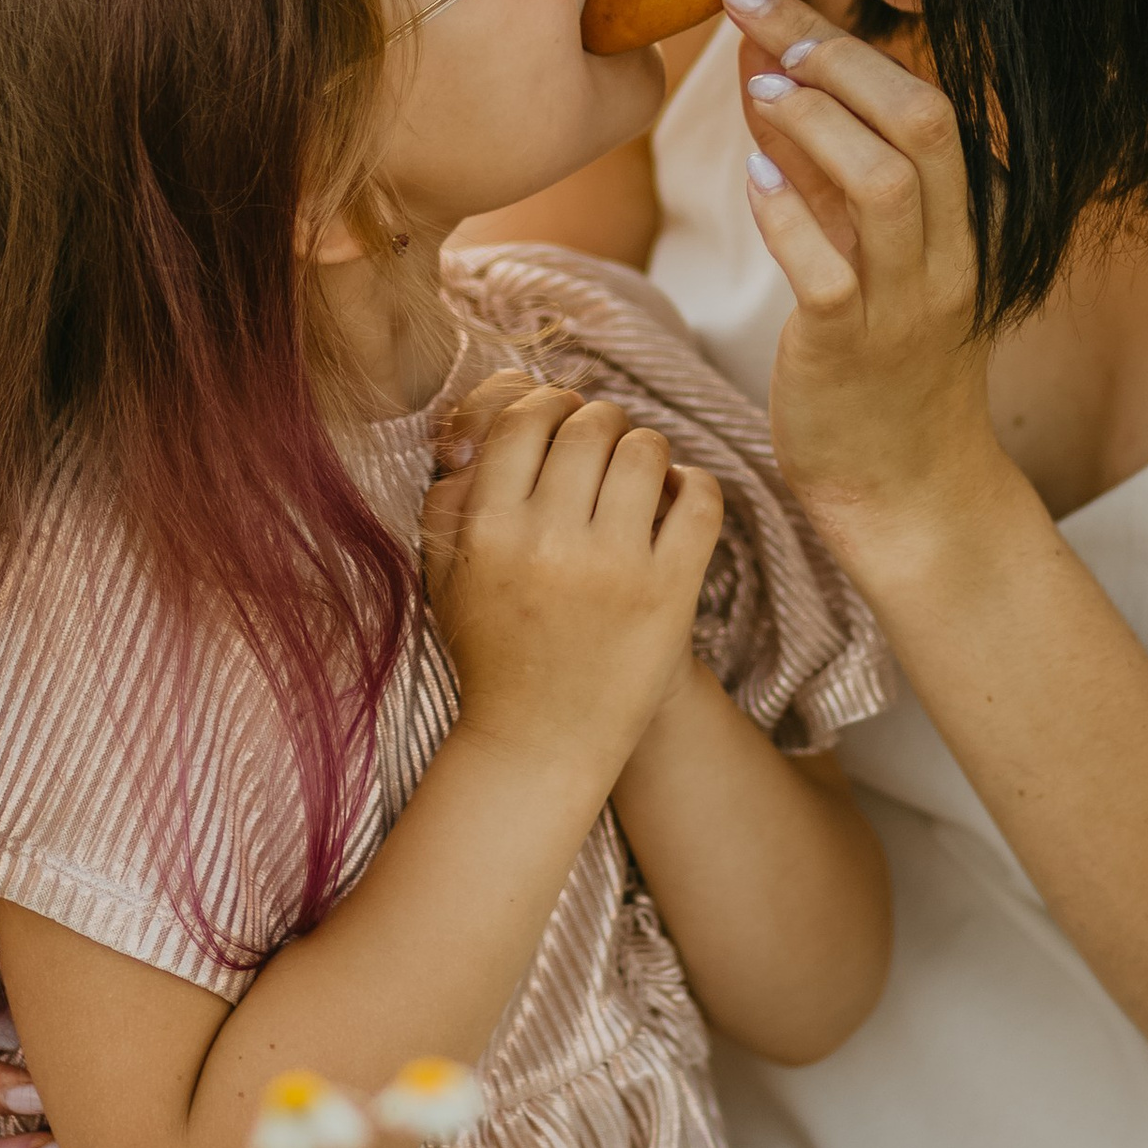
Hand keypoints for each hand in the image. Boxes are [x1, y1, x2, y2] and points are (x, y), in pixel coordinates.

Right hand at [422, 377, 722, 773]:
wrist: (540, 742)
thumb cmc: (493, 648)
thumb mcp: (447, 571)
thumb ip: (453, 495)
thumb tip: (484, 427)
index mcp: (487, 528)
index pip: (525, 417)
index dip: (548, 405)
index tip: (559, 421)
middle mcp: (548, 540)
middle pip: (590, 423)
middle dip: (600, 423)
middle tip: (602, 448)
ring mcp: (613, 566)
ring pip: (646, 449)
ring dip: (646, 450)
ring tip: (640, 477)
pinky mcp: (669, 592)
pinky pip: (700, 499)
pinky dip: (694, 486)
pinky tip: (676, 502)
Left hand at [712, 0, 1006, 562]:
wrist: (906, 496)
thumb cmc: (875, 369)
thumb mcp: (859, 251)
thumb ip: (817, 164)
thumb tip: (764, 62)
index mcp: (955, 222)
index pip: (921, 101)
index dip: (842, 38)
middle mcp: (944, 254)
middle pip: (918, 122)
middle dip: (832, 52)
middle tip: (752, 7)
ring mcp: (905, 306)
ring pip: (885, 187)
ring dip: (817, 122)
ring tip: (759, 87)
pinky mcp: (853, 354)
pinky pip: (829, 274)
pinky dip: (789, 216)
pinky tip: (754, 177)